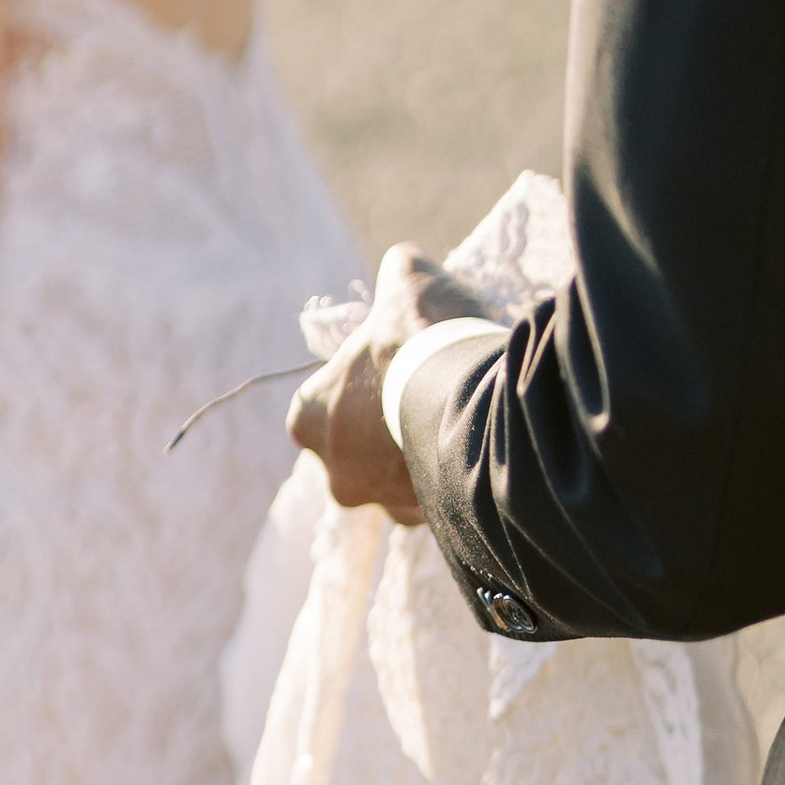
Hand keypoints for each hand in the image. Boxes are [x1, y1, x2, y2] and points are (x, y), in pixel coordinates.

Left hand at [288, 243, 489, 522]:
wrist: (469, 393)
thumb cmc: (422, 336)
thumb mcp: (405, 279)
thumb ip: (396, 275)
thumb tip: (403, 266)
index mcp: (307, 420)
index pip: (321, 410)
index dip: (358, 391)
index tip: (389, 374)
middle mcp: (334, 472)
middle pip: (359, 454)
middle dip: (387, 436)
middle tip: (427, 401)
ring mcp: (381, 502)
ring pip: (400, 483)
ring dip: (422, 462)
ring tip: (459, 426)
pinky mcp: (425, 518)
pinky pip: (437, 501)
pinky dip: (453, 482)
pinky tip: (477, 449)